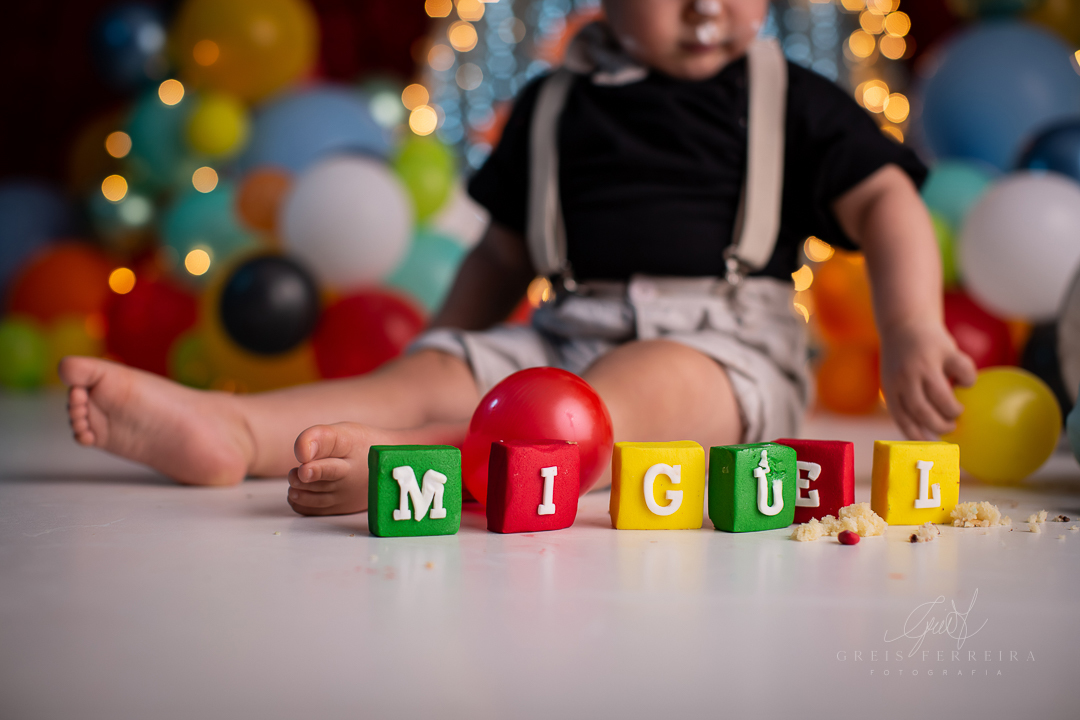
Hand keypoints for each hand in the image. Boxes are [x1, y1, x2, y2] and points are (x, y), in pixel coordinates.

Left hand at [879, 321, 976, 440]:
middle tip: (950, 427)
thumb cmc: (902, 360)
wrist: (905, 322)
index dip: (917, 436)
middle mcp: (905, 376)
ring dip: (953, 410)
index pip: (902, 418)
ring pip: (941, 395)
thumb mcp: (894, 380)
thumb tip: (928, 434)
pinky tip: (964, 381)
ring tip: (957, 411)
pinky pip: (962, 371)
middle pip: (921, 410)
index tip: (932, 444)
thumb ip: (906, 402)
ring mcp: (924, 362)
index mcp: (891, 387)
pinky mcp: (944, 349)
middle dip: (939, 425)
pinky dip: (968, 380)